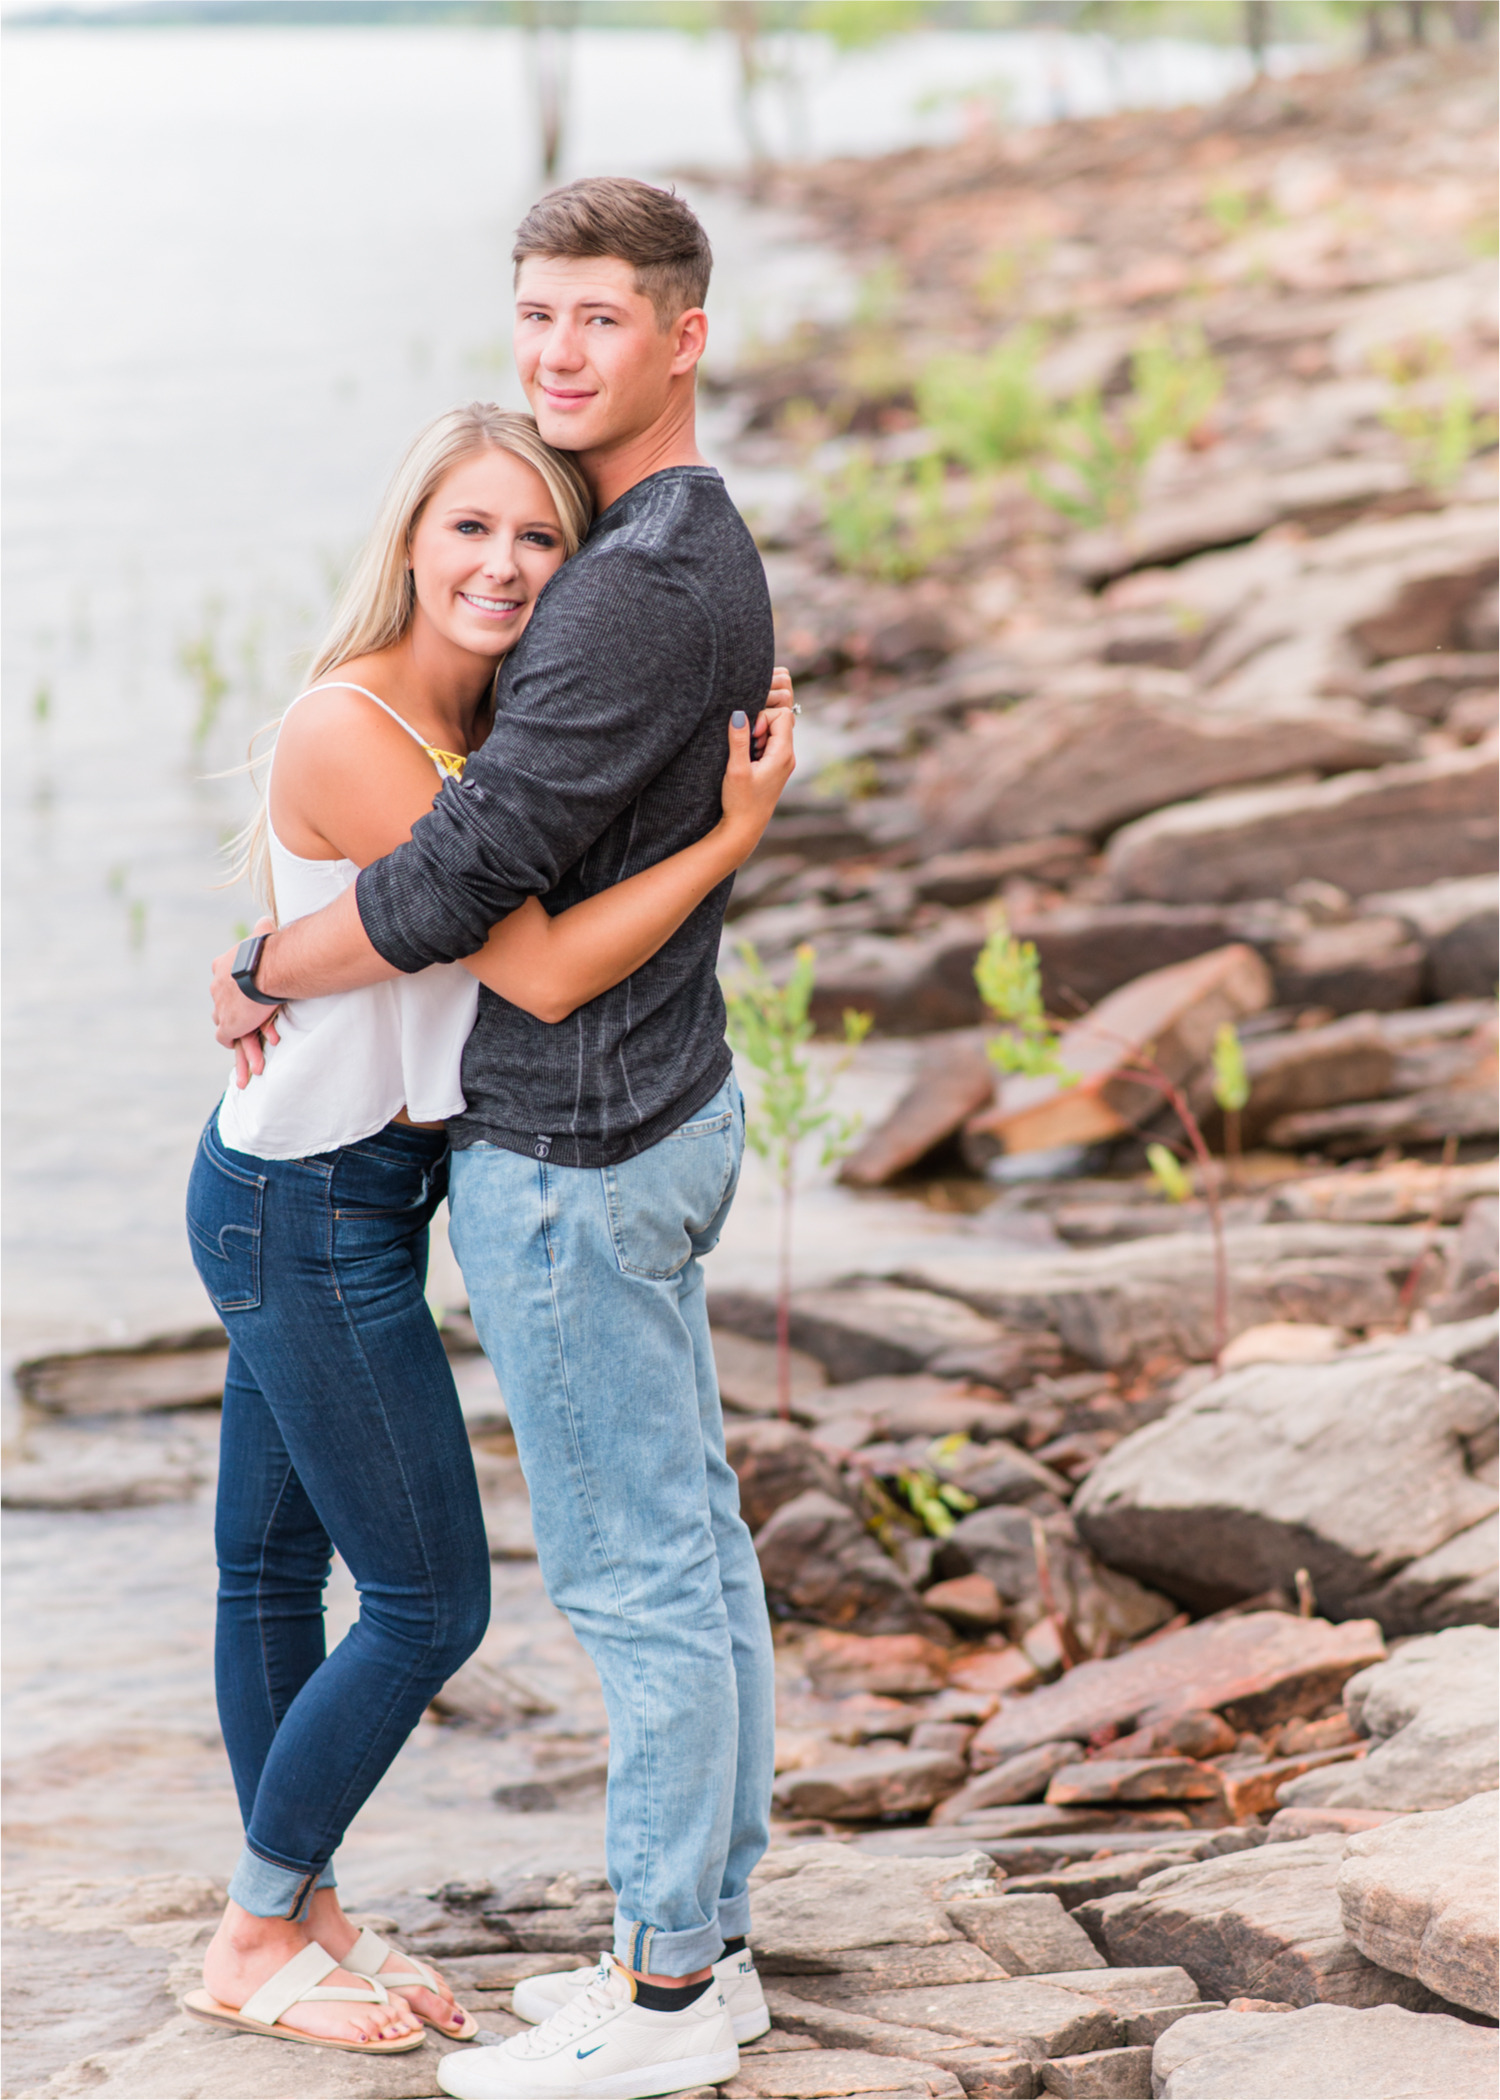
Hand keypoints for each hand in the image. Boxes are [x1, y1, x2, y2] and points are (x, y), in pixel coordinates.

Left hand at [212, 915, 282, 1082]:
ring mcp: (221, 1008)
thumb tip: (266, 920)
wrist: (265, 968)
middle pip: (224, 1008)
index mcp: (222, 967)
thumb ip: (263, 929)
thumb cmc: (269, 950)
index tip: (245, 1000)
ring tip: (249, 1064)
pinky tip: (246, 1060)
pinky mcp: (228, 1025)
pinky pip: (228, 1041)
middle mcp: (217, 988)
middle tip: (244, 1032)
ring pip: (226, 1028)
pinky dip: (237, 1050)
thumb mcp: (264, 933)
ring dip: (240, 1046)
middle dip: (236, 1021)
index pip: (225, 984)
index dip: (236, 994)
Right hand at [719, 701, 794, 859]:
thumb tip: (738, 713)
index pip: (782, 714)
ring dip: (758, 736)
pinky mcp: (776, 768)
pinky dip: (758, 745)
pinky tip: (749, 761)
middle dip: (761, 724)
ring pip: (775, 732)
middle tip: (748, 745)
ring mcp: (784, 763)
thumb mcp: (736, 769)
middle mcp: (788, 757)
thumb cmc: (740, 802)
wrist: (744, 828)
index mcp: (783, 755)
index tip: (751, 736)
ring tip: (747, 755)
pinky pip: (771, 744)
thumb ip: (738, 740)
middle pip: (780, 720)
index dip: (763, 717)